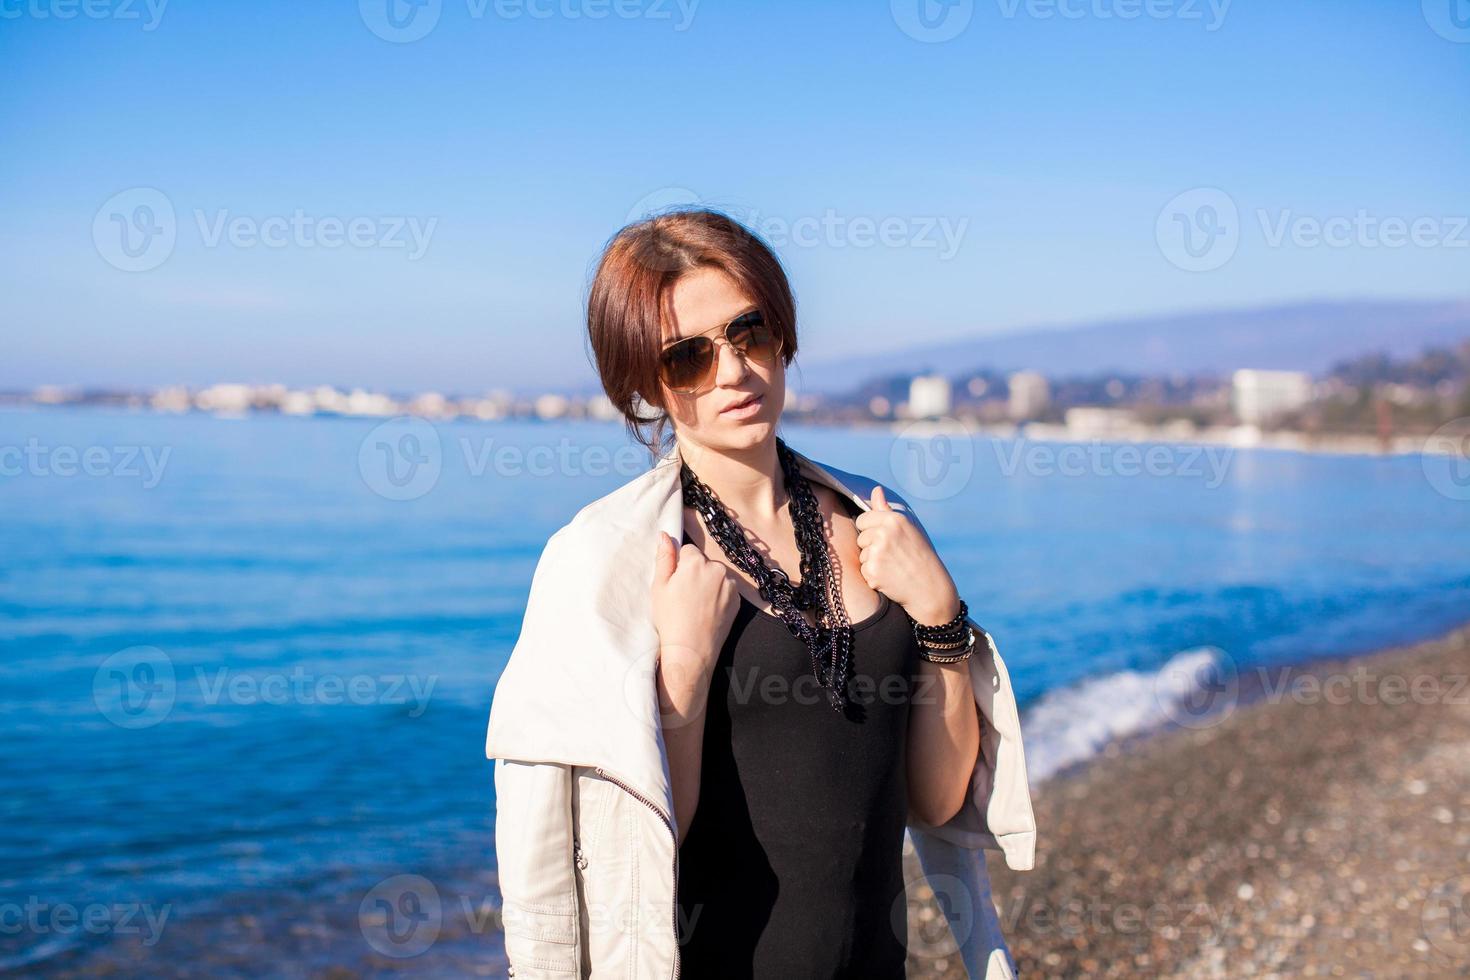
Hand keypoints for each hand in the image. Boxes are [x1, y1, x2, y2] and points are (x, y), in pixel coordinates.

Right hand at [650, 531, 738, 696]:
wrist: (691, 650)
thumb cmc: (670, 618)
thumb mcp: (659, 586)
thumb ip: (664, 557)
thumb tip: (665, 535)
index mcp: (696, 562)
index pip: (689, 551)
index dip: (680, 567)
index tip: (677, 584)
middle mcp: (717, 569)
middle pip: (704, 563)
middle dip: (696, 573)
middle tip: (685, 597)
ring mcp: (730, 584)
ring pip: (716, 575)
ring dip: (709, 584)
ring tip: (697, 606)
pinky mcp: (737, 599)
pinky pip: (726, 589)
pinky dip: (719, 596)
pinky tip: (708, 611)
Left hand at [853, 485, 960, 626]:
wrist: (929, 588)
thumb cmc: (919, 555)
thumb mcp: (907, 528)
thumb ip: (886, 510)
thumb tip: (875, 490)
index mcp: (894, 519)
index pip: (863, 519)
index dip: (871, 530)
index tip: (885, 539)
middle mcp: (884, 533)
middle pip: (860, 537)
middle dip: (871, 546)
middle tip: (893, 555)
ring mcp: (877, 553)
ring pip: (861, 555)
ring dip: (872, 562)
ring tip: (893, 566)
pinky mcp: (873, 571)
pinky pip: (863, 570)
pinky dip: (874, 576)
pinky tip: (890, 578)